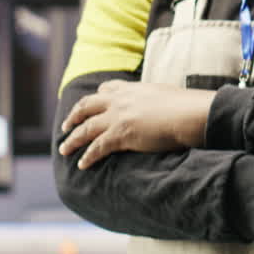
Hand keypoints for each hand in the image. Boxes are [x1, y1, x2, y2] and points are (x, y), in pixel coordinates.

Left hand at [58, 80, 215, 169]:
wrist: (188, 114)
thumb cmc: (185, 106)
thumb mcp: (165, 95)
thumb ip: (155, 99)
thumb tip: (162, 106)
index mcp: (132, 89)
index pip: (106, 89)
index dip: (95, 97)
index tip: (89, 103)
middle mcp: (120, 100)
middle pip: (87, 106)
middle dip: (74, 116)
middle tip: (66, 125)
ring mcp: (118, 117)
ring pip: (86, 128)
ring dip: (73, 139)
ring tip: (64, 149)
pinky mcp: (120, 134)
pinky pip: (97, 147)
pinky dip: (88, 156)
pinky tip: (82, 164)